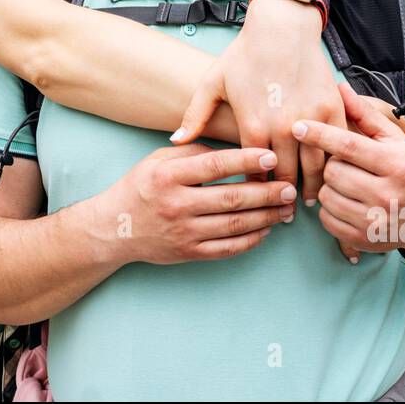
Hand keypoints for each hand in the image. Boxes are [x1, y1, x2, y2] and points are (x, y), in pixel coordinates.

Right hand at [99, 142, 296, 265]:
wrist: (115, 228)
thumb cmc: (142, 187)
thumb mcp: (159, 160)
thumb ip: (193, 153)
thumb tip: (232, 150)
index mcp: (167, 176)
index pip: (214, 166)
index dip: (246, 160)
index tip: (271, 155)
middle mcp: (176, 205)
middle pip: (231, 198)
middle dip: (266, 193)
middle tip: (290, 187)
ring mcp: (183, 232)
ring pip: (234, 225)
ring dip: (266, 217)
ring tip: (285, 208)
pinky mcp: (188, 253)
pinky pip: (227, 248)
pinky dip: (251, 240)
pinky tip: (266, 229)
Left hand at [172, 0, 343, 203]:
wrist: (282, 27)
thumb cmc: (244, 54)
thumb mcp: (213, 82)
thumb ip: (194, 115)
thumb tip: (174, 142)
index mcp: (254, 126)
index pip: (254, 175)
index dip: (255, 195)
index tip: (256, 209)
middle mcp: (283, 128)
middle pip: (285, 177)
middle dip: (283, 200)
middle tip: (282, 217)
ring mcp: (311, 120)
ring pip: (315, 168)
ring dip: (311, 187)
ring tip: (306, 201)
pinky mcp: (332, 109)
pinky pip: (336, 147)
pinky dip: (334, 165)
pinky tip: (329, 175)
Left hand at [291, 81, 404, 256]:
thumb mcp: (395, 140)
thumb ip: (366, 115)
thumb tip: (340, 88)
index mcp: (396, 164)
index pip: (349, 146)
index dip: (320, 135)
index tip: (297, 126)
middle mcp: (387, 195)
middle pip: (332, 171)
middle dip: (332, 165)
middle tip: (347, 166)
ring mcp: (375, 221)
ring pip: (326, 195)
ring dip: (330, 187)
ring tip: (349, 184)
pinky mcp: (363, 240)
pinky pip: (326, 219)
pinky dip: (330, 209)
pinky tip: (348, 203)